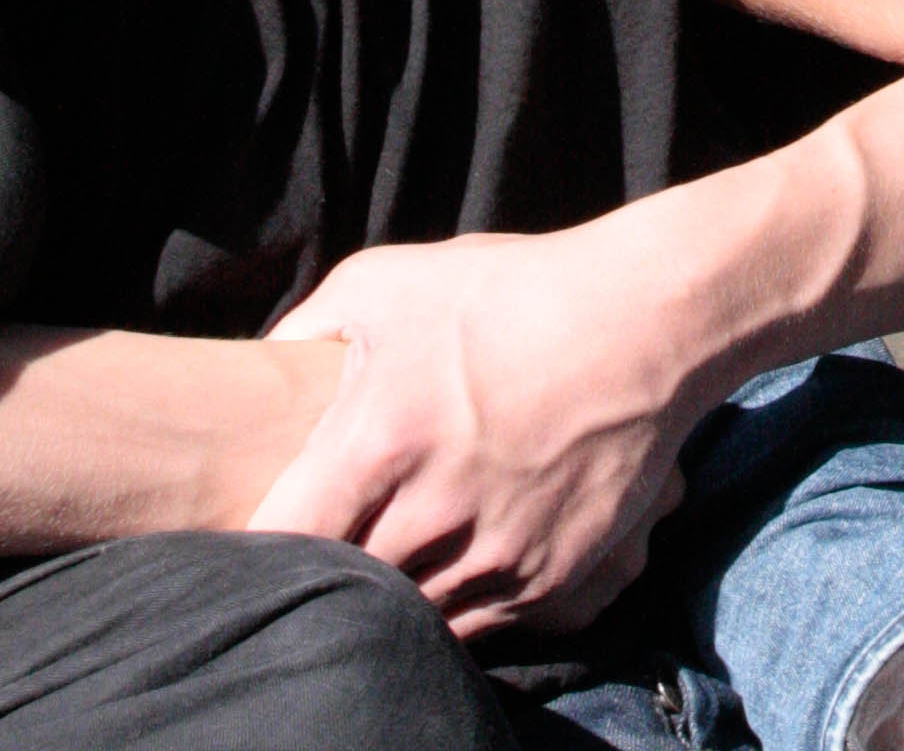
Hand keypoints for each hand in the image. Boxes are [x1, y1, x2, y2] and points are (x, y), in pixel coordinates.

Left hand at [250, 218, 706, 637]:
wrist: (643, 320)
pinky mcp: (545, 578)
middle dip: (333, 563)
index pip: (283, 536)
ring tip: (407, 535)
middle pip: (342, 584)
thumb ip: (310, 327)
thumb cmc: (510, 291)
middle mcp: (433, 510)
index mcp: (382, 438)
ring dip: (395, 586)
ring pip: (407, 613)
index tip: (269, 528)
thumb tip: (259, 365)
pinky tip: (459, 546)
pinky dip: (456, 596)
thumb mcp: (393, 281)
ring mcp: (494, 552)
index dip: (262, 544)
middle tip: (345, 527)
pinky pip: (474, 622)